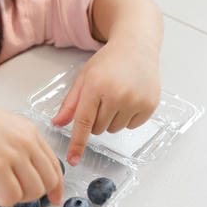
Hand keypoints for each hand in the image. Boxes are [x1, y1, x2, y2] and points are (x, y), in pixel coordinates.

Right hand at [0, 95, 63, 206]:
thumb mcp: (2, 129)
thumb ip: (18, 147)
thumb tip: (26, 175)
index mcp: (29, 131)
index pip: (54, 164)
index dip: (56, 186)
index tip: (54, 198)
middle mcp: (26, 141)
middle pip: (48, 180)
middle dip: (34, 195)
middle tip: (13, 193)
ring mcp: (12, 153)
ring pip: (33, 191)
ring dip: (15, 197)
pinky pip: (11, 196)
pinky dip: (1, 200)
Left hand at [50, 40, 161, 165]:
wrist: (137, 46)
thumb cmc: (109, 61)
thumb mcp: (84, 78)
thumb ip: (70, 103)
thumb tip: (57, 123)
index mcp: (96, 86)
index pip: (84, 122)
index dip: (78, 143)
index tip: (74, 159)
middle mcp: (117, 94)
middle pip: (98, 129)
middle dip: (96, 119)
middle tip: (102, 99)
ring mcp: (135, 100)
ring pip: (114, 129)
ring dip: (112, 119)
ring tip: (116, 97)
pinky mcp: (149, 105)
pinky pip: (131, 126)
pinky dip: (128, 118)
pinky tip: (129, 99)